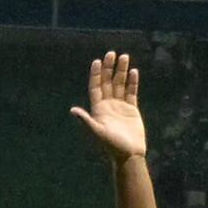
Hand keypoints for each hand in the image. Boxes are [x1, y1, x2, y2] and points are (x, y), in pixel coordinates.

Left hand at [71, 48, 150, 163]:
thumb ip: (86, 120)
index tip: (97, 61)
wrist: (128, 154)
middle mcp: (108, 105)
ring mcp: (120, 106)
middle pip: (108, 82)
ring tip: (125, 57)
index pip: (96, 87)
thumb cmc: (112, 145)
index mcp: (98, 108)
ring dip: (122, 71)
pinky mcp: (132, 109)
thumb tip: (73, 110)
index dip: (96, 74)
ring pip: (120, 84)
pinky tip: (134, 72)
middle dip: (109, 68)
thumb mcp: (97, 132)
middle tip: (111, 53)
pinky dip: (132, 82)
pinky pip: (131, 92)